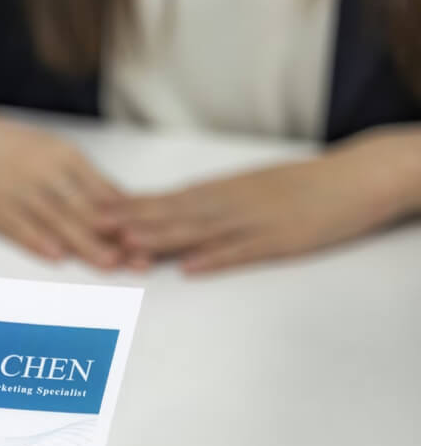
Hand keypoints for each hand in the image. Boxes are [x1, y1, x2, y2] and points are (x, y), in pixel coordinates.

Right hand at [0, 113, 128, 268]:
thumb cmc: (7, 148)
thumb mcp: (49, 152)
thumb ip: (81, 178)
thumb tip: (120, 205)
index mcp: (65, 156)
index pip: (104, 192)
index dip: (130, 218)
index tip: (155, 238)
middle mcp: (45, 172)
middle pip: (87, 209)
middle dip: (116, 237)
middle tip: (141, 259)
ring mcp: (18, 190)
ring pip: (58, 221)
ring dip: (85, 244)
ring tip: (109, 264)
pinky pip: (20, 227)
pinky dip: (38, 241)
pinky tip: (56, 256)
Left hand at [107, 127, 420, 272]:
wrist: (357, 177)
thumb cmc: (298, 186)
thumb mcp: (246, 189)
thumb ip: (206, 204)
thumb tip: (166, 217)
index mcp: (218, 191)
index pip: (162, 200)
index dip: (124, 209)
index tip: (87, 214)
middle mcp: (228, 203)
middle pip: (170, 215)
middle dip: (129, 224)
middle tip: (90, 230)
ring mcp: (253, 222)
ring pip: (199, 231)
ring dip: (163, 239)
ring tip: (128, 246)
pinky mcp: (279, 241)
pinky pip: (243, 251)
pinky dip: (216, 259)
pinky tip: (191, 268)